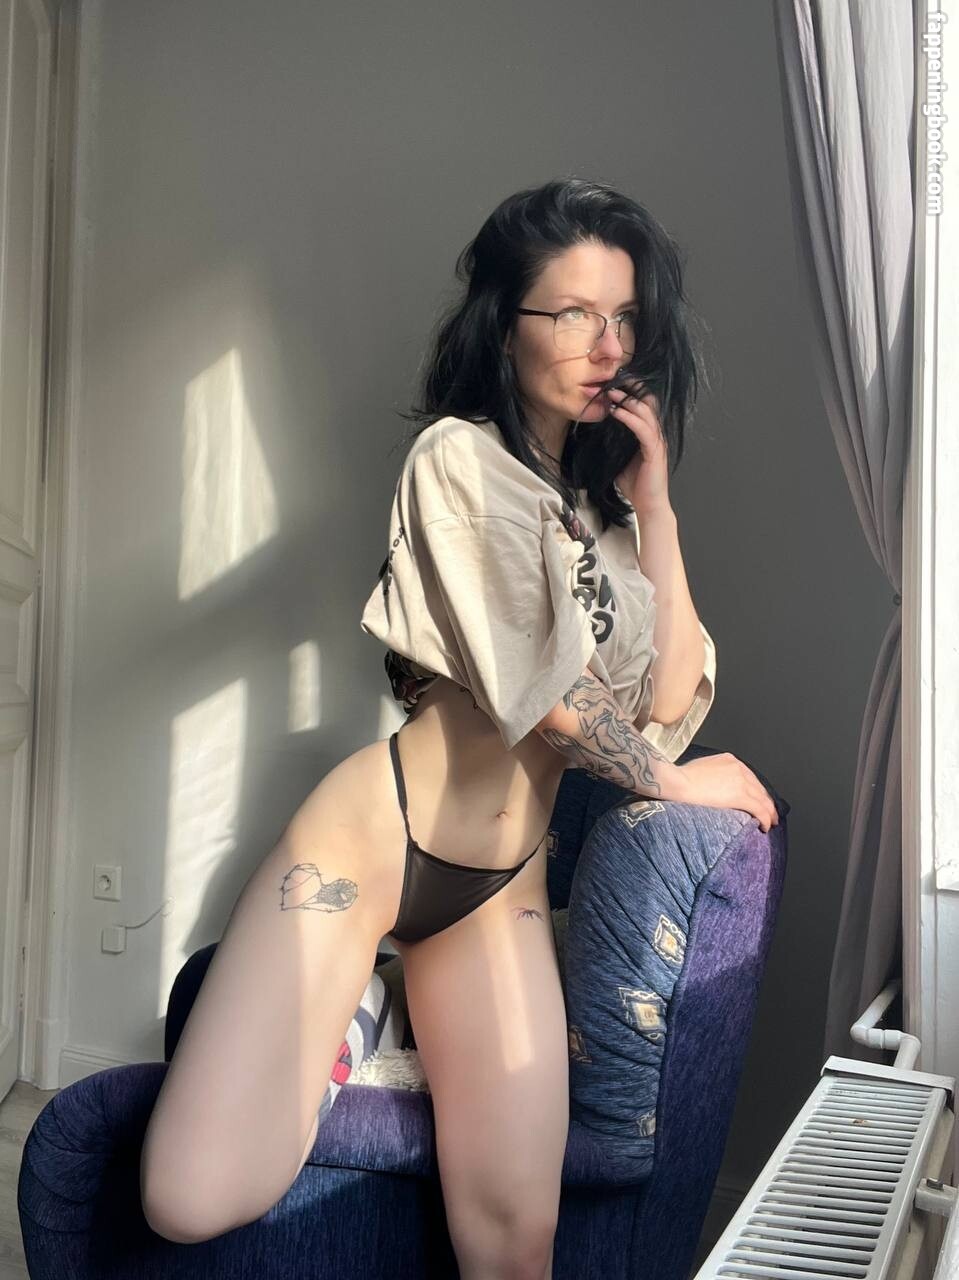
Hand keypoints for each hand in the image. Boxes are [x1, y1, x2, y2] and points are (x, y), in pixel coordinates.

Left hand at [608, 379, 671, 520]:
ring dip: (627, 400)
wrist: (648, 506)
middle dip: (631, 388)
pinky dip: (629, 418)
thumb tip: (597, 437)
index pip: (643, 405)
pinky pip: (643, 429)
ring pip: (646, 412)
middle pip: (647, 402)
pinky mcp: (655, 451)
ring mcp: (657, 441)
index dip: (631, 392)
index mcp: (649, 434)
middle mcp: (656, 434)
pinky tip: (616, 412)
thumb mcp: (619, 460)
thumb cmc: (635, 486)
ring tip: (610, 392)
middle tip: (612, 380)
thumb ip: (614, 446)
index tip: (614, 383)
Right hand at [672, 753, 780, 833]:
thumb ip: (713, 776)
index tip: (757, 800)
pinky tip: (764, 826)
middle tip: (770, 814)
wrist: (677, 782)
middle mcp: (738, 768)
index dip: (755, 791)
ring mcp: (741, 781)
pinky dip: (765, 819)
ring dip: (768, 813)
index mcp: (729, 760)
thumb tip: (714, 788)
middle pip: (759, 788)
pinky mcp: (740, 795)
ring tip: (770, 823)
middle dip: (765, 802)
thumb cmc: (680, 779)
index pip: (749, 778)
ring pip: (763, 799)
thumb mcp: (700, 769)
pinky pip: (759, 809)